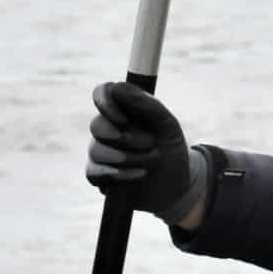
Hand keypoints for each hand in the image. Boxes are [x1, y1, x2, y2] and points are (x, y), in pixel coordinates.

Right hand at [86, 81, 206, 225]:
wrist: (179, 185)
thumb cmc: (172, 149)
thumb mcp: (167, 125)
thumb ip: (146, 104)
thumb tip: (116, 88)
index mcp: (124, 109)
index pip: (102, 93)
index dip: (107, 104)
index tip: (125, 120)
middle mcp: (109, 128)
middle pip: (96, 125)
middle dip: (124, 138)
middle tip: (150, 143)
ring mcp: (102, 152)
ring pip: (96, 150)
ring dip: (126, 158)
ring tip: (151, 163)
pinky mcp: (100, 176)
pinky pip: (93, 172)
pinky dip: (116, 173)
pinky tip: (138, 174)